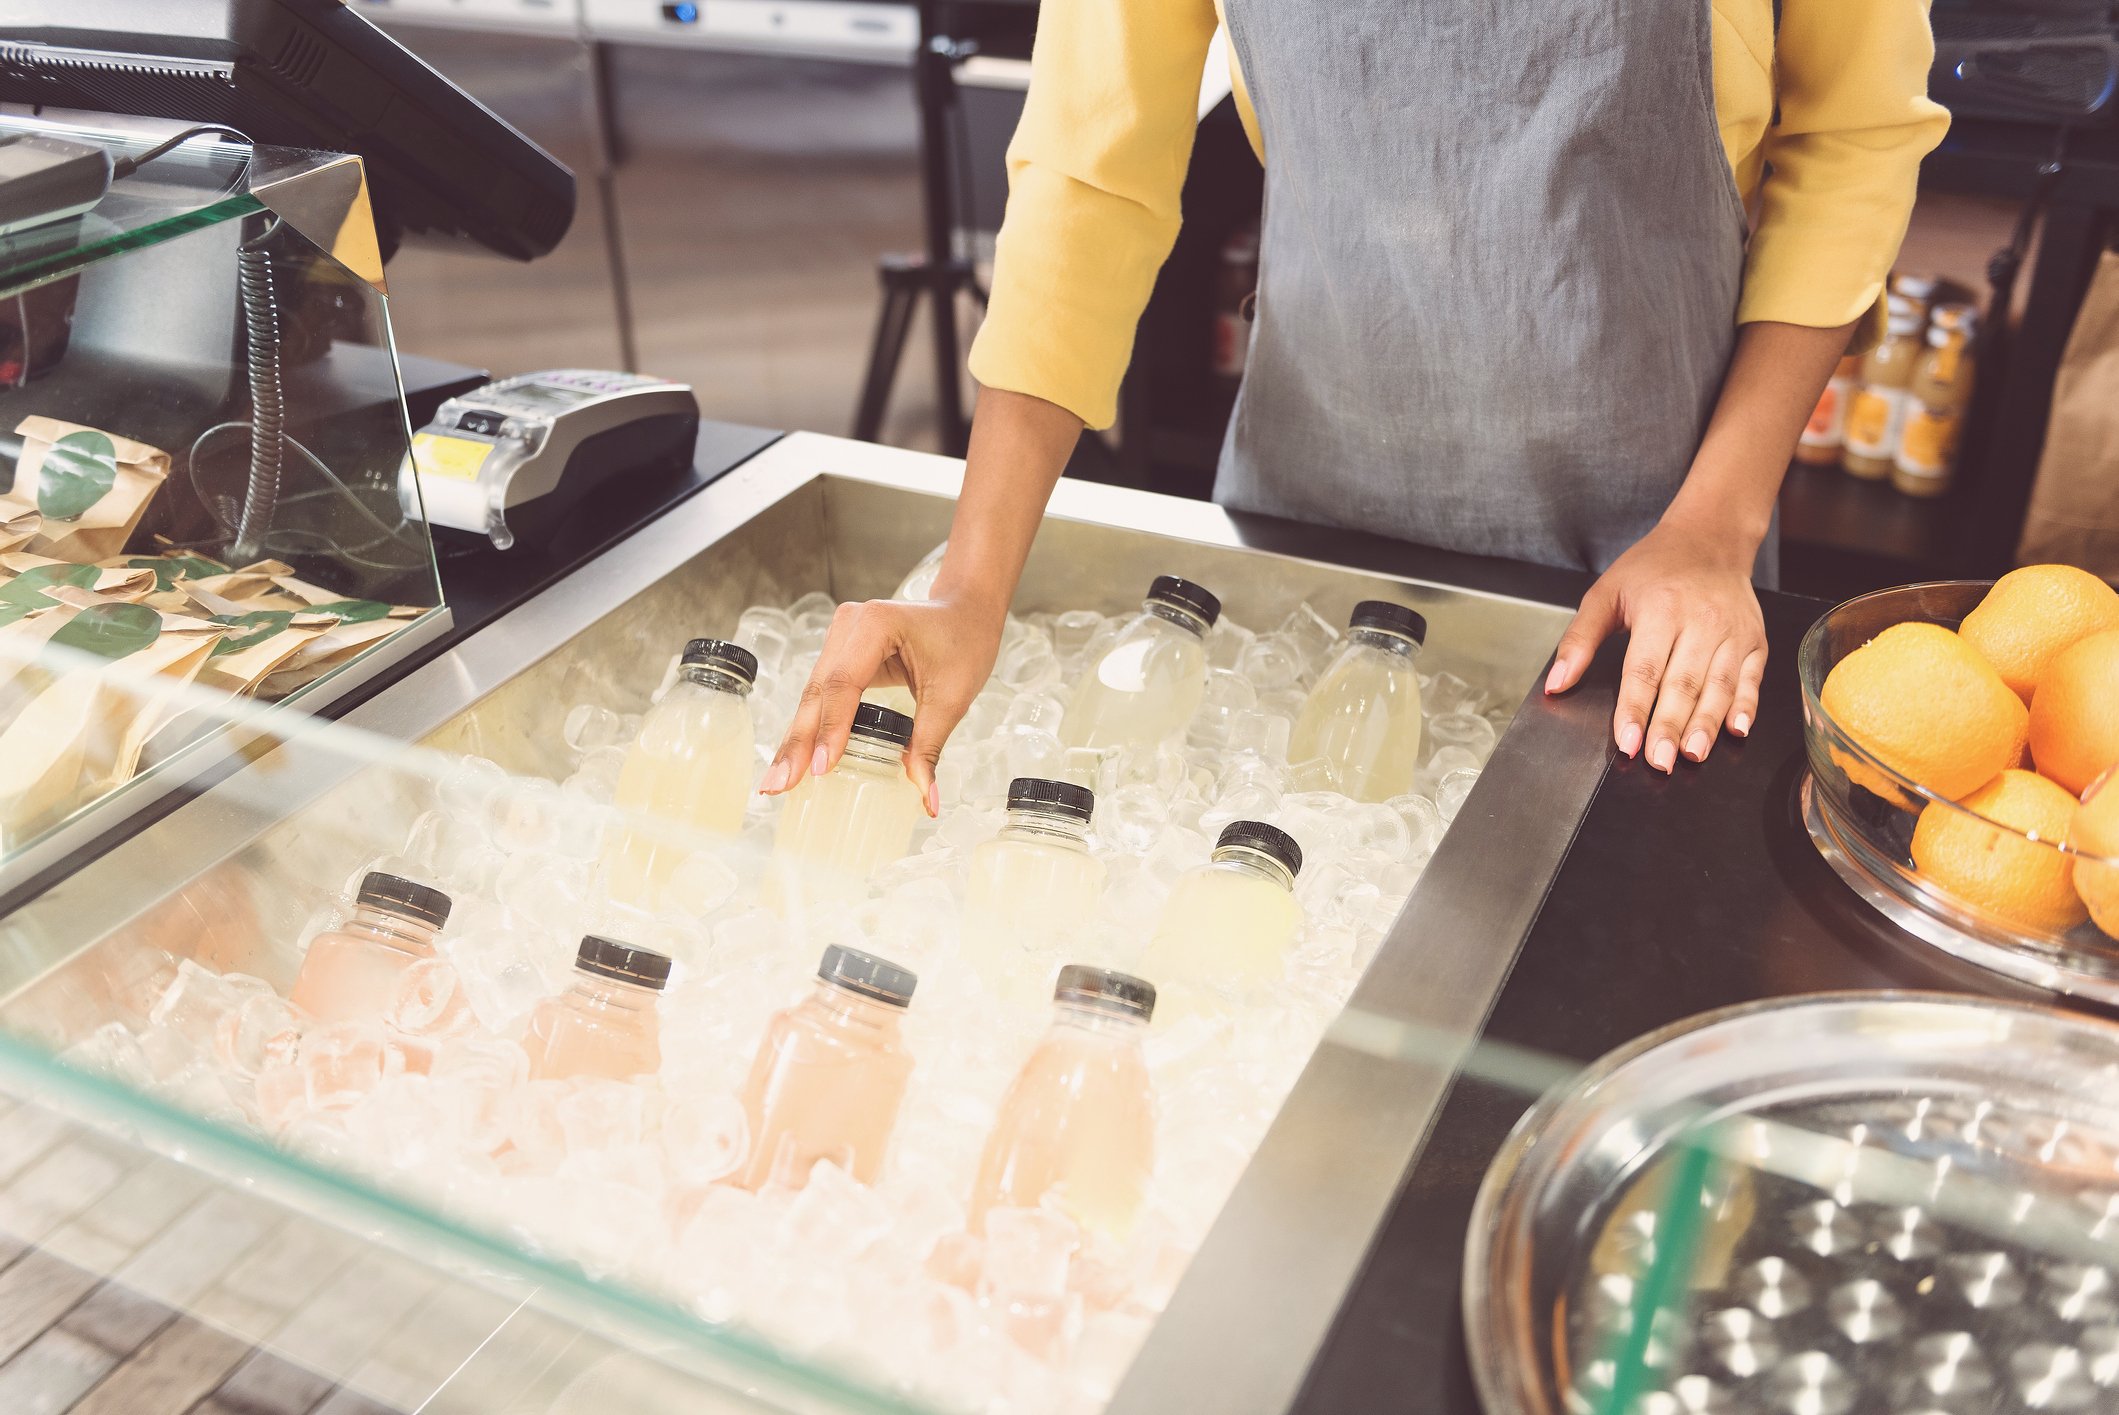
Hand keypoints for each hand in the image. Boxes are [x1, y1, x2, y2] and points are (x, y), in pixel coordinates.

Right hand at [761, 591, 1006, 815]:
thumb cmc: (964, 640)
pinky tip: (797, 757)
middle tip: (779, 785)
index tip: (821, 768)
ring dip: (798, 739)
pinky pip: (823, 694)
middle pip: (817, 692)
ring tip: (779, 780)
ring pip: (813, 695)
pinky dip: (812, 726)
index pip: (843, 684)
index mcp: (875, 625)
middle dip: (798, 743)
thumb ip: (930, 745)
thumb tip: (925, 798)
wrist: (965, 609)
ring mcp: (839, 636)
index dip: (831, 729)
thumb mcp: (953, 695)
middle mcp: (848, 626)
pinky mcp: (840, 651)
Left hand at [1543, 516, 1766, 771]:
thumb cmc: (1654, 567)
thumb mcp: (1607, 592)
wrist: (1711, 538)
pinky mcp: (1756, 641)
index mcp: (1661, 610)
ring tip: (1692, 756)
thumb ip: (1580, 639)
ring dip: (1706, 726)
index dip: (1635, 709)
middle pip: (1683, 684)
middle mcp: (1701, 622)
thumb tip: (1557, 683)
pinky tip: (1736, 731)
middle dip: (1669, 728)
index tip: (1627, 742)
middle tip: (1657, 762)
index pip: (1644, 670)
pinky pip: (1751, 680)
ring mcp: (1733, 633)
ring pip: (1719, 687)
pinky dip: (1746, 707)